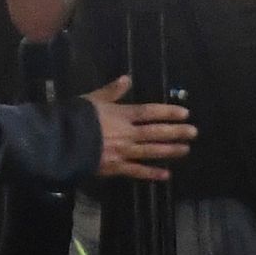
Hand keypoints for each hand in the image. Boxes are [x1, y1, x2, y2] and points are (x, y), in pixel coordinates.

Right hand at [80, 77, 194, 180]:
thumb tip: (127, 78)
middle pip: (156, 132)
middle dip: (176, 132)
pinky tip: (166, 175)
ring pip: (151, 151)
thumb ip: (112, 91)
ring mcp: (123, 152)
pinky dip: (152, 174)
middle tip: (194, 132)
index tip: (185, 113)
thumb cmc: (75, 117)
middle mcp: (127, 133)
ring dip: (170, 151)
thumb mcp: (92, 99)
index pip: (150, 112)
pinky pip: (137, 171)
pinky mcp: (116, 167)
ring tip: (186, 150)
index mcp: (121, 115)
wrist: (61, 141)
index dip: (168, 112)